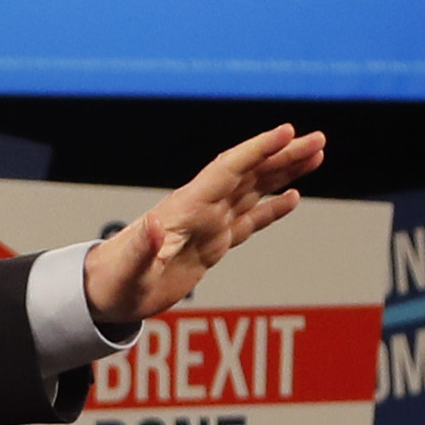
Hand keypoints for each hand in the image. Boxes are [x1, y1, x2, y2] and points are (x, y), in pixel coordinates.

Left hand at [81, 125, 324, 327]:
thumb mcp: (129, 270)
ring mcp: (208, 225)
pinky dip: (271, 208)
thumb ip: (143, 249)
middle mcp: (201, 209)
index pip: (228, 170)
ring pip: (254, 190)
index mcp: (186, 209)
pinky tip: (294, 196)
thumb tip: (157, 225)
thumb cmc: (114, 282)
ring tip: (316, 154)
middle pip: (249, 173)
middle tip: (319, 139)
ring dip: (284, 172)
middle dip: (283, 155)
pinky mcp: (211, 245)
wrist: (105, 293)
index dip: (257, 150)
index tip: (286, 131)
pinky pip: (248, 220)